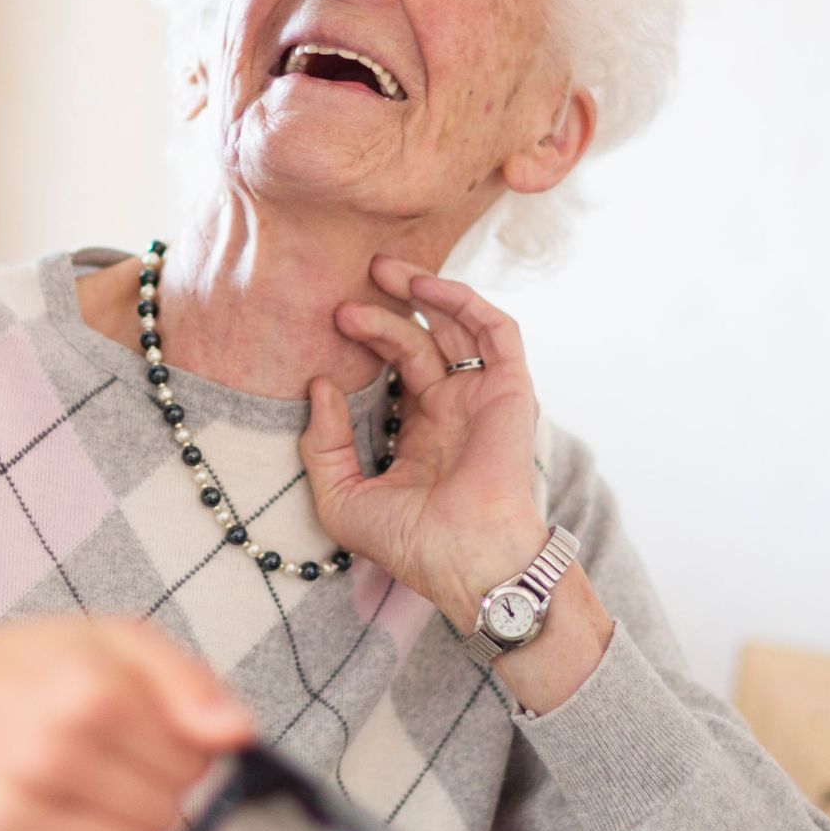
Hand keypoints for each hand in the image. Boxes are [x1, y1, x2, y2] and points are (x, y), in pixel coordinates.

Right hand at [0, 616, 256, 830]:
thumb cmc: (32, 667)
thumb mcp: (116, 642)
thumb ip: (186, 682)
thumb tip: (238, 733)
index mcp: (88, 694)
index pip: (193, 764)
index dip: (190, 756)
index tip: (161, 743)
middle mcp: (47, 753)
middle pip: (164, 814)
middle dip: (160, 795)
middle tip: (127, 770)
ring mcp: (11, 808)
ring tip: (104, 803)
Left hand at [299, 261, 549, 626]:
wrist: (466, 561)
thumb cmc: (410, 544)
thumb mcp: (341, 497)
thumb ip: (322, 445)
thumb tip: (318, 385)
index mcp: (421, 433)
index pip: (393, 369)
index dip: (364, 341)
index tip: (326, 328)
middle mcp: (453, 409)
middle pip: (418, 340)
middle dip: (383, 312)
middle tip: (342, 299)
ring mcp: (483, 398)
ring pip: (456, 326)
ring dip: (422, 292)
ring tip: (380, 270)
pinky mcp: (511, 391)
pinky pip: (496, 331)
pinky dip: (465, 302)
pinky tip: (425, 288)